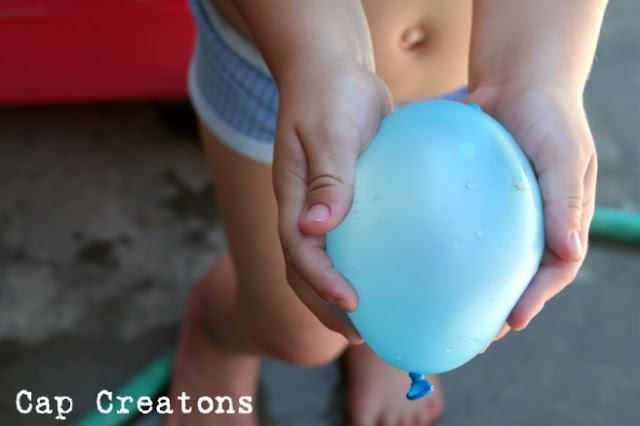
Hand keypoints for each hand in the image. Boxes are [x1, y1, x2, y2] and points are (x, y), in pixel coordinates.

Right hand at [273, 58, 392, 342]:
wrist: (331, 74)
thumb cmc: (329, 95)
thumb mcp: (329, 129)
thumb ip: (327, 177)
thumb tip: (317, 227)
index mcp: (293, 196)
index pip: (298, 249)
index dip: (319, 282)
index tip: (350, 302)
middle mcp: (302, 209)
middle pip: (303, 269)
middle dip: (325, 305)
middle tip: (358, 334)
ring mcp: (319, 208)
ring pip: (322, 262)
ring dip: (338, 296)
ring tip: (370, 322)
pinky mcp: (342, 201)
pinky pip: (347, 243)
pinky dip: (361, 267)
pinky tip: (389, 278)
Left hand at [467, 82, 596, 344]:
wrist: (517, 78)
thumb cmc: (547, 113)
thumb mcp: (564, 153)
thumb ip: (565, 200)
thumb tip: (569, 252)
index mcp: (562, 218)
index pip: (554, 269)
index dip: (536, 299)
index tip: (513, 323)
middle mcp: (533, 220)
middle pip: (519, 273)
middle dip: (500, 304)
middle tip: (475, 332)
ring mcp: (503, 210)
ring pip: (488, 256)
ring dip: (472, 283)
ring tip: (443, 308)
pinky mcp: (474, 196)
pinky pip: (463, 226)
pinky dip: (449, 246)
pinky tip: (421, 258)